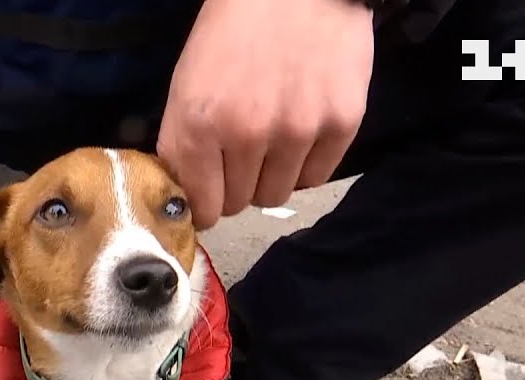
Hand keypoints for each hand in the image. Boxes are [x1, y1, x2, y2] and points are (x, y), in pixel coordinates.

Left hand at [157, 0, 375, 228]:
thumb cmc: (232, 30)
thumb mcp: (186, 84)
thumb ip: (184, 144)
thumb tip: (191, 198)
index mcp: (199, 125)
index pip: (202, 205)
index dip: (205, 205)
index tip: (211, 196)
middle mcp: (247, 134)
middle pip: (240, 203)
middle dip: (236, 186)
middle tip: (242, 154)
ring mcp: (297, 131)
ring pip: (276, 194)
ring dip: (271, 176)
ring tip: (273, 137)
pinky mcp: (340, 123)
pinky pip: (316, 177)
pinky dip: (306, 164)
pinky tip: (301, 131)